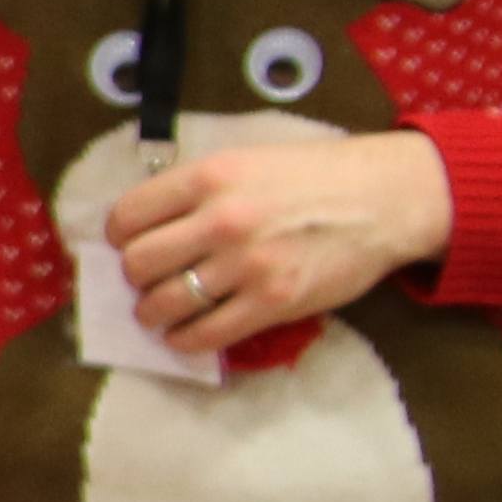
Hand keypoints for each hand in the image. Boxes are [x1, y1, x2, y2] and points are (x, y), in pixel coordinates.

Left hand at [106, 130, 451, 357]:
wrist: (383, 199)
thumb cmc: (313, 176)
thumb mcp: (247, 160)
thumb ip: (197, 189)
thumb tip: (148, 223)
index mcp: (209, 177)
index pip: (129, 215)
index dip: (119, 235)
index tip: (126, 244)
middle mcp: (221, 220)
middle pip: (138, 262)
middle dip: (133, 277)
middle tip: (145, 280)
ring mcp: (246, 265)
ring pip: (164, 303)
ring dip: (151, 313)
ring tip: (156, 312)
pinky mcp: (272, 303)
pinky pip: (205, 334)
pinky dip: (183, 340)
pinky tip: (183, 335)